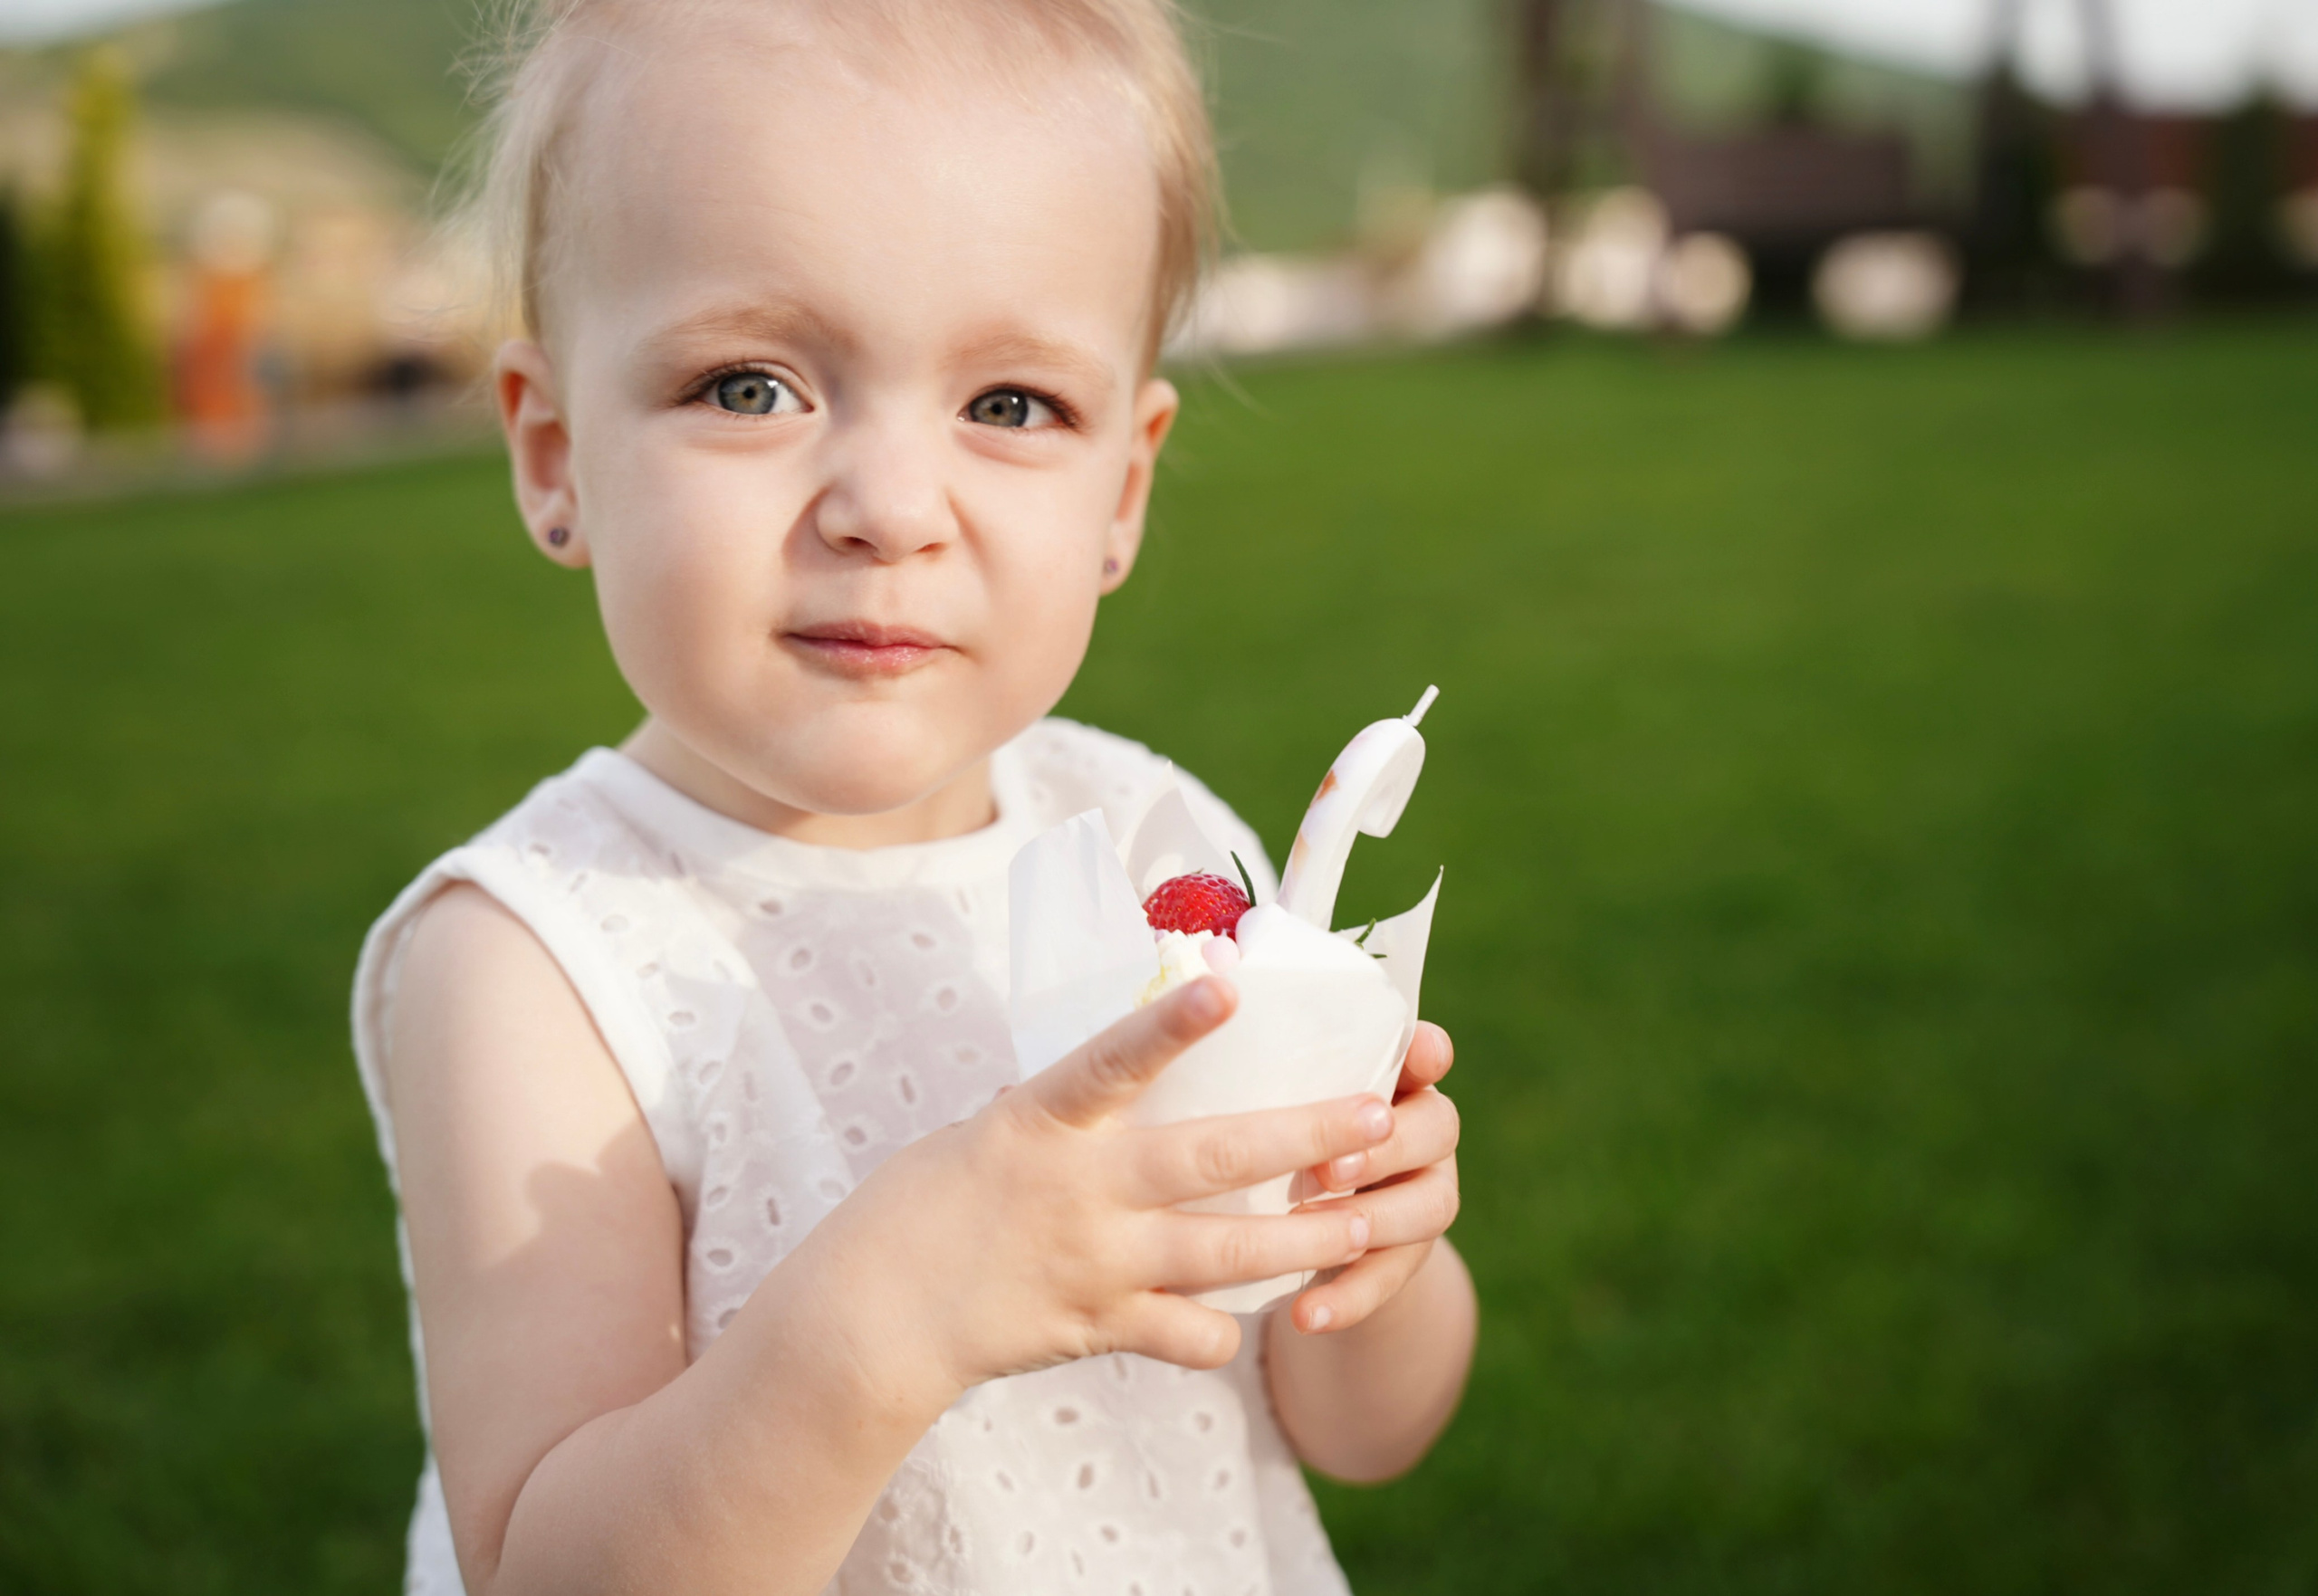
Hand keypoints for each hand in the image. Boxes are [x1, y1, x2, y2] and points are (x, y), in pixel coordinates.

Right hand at [791, 977, 1400, 1407]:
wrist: (870, 1319)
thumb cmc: (922, 1206)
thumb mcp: (988, 1133)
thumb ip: (1062, 1109)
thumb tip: (1113, 1069)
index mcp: (1041, 1124)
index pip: (1112, 1061)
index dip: (1170, 1024)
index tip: (1228, 988)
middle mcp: (1077, 1190)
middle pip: (1209, 1159)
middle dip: (1303, 1136)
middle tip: (1377, 1115)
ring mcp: (1092, 1263)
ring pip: (1223, 1254)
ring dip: (1303, 1240)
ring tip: (1364, 1221)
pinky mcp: (1094, 1326)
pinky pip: (1185, 1333)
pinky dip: (1222, 1330)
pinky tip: (1249, 1321)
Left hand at [1284, 1021, 1459, 1335]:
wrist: (1292, 1232)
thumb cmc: (1261, 1136)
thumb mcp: (1262, 1095)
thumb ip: (1259, 1061)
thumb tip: (1203, 983)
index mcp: (1388, 1080)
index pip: (1424, 1054)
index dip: (1426, 1052)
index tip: (1418, 1053)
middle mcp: (1418, 1130)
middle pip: (1438, 1127)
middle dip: (1389, 1145)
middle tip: (1333, 1165)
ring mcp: (1422, 1195)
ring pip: (1433, 1204)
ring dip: (1377, 1221)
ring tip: (1319, 1235)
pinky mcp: (1404, 1260)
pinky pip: (1391, 1280)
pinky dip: (1351, 1297)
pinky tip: (1307, 1316)